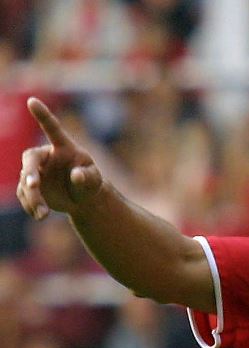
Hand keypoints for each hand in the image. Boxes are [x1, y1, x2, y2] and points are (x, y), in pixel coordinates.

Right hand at [17, 97, 102, 219]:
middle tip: (33, 184)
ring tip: (44, 214)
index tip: (32, 100)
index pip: (52, 128)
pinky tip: (41, 215)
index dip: (42, 115)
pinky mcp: (28, 185)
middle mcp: (46, 156)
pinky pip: (24, 195)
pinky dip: (31, 206)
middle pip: (30, 159)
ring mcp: (35, 170)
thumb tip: (77, 175)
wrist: (81, 198)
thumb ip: (88, 177)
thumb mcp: (94, 181)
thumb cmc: (90, 183)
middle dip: (29, 171)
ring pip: (26, 182)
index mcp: (63, 147)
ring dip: (33, 197)